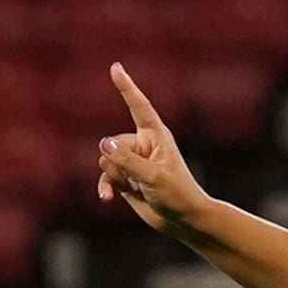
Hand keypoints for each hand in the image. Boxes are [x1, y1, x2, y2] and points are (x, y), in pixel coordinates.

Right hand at [97, 63, 209, 235]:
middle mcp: (143, 144)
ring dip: (112, 176)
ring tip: (130, 189)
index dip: (126, 87)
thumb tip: (104, 144)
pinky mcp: (126, 177)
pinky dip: (105, 185)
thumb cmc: (178, 194)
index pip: (138, 106)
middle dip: (118, 162)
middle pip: (114, 143)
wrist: (183, 220)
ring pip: (106, 159)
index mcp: (155, 136)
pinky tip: (106, 198)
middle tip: (138, 179)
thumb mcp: (153, 177)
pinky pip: (106, 175)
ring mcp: (133, 161)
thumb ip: (127, 161)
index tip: (116, 67)